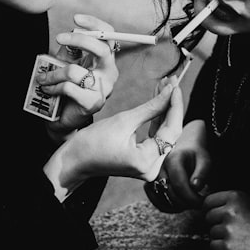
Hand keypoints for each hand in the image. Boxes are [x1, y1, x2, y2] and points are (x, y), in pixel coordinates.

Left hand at [36, 14, 119, 137]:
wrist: (63, 118)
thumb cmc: (66, 87)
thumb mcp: (68, 63)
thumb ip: (72, 49)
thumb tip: (71, 34)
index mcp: (105, 60)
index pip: (108, 36)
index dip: (94, 24)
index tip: (75, 18)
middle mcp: (110, 73)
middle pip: (100, 48)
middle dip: (78, 39)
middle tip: (58, 38)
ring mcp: (103, 89)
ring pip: (74, 71)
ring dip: (52, 73)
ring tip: (43, 78)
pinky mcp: (93, 103)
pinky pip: (68, 87)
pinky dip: (53, 87)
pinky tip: (47, 89)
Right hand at [44, 82, 183, 199]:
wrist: (74, 160)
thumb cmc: (92, 143)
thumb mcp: (123, 121)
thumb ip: (151, 107)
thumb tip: (170, 91)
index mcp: (146, 161)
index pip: (171, 130)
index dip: (175, 105)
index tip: (175, 85)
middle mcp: (151, 168)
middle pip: (170, 132)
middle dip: (170, 106)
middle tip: (171, 82)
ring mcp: (147, 166)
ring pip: (163, 133)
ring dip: (164, 110)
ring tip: (165, 86)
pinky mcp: (142, 161)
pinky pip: (155, 137)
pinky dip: (156, 120)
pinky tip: (158, 101)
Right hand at [146, 119, 212, 212]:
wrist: (184, 147)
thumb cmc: (196, 154)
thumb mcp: (204, 160)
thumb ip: (202, 173)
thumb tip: (195, 187)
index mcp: (172, 159)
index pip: (180, 185)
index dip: (192, 198)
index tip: (202, 201)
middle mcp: (157, 167)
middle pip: (170, 194)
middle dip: (187, 203)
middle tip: (198, 202)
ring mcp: (151, 176)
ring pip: (161, 200)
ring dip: (177, 206)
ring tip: (189, 202)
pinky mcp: (149, 184)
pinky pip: (156, 201)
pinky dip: (168, 207)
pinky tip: (180, 204)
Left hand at [202, 190, 249, 249]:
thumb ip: (230, 202)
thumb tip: (208, 206)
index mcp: (235, 197)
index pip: (208, 201)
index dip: (211, 210)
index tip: (216, 216)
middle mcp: (229, 211)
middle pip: (207, 217)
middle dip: (216, 224)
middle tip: (232, 230)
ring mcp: (228, 229)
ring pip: (211, 232)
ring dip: (220, 237)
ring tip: (240, 238)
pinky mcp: (228, 247)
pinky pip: (214, 246)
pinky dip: (222, 248)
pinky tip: (238, 247)